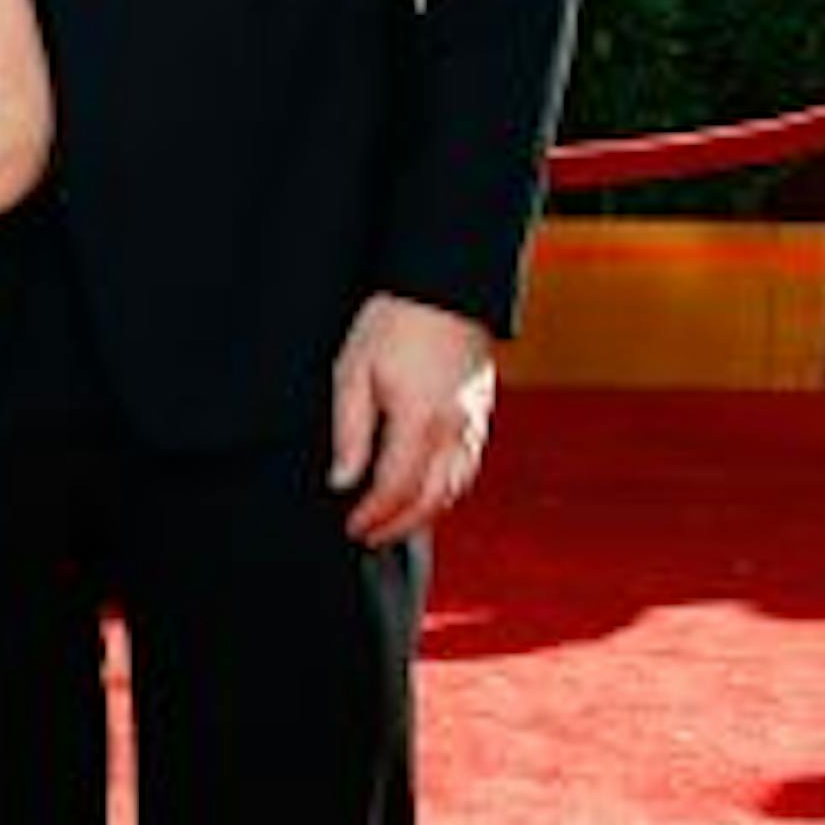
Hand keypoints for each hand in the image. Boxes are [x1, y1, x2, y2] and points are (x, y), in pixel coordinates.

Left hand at [330, 293, 495, 545]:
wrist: (444, 287)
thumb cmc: (394, 323)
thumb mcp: (353, 372)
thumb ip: (349, 433)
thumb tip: (342, 481)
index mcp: (419, 422)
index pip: (396, 490)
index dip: (373, 516)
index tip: (352, 527)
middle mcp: (453, 430)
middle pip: (429, 500)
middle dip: (398, 526)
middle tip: (369, 537)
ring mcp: (473, 423)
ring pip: (454, 488)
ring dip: (424, 514)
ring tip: (394, 523)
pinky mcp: (482, 413)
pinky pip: (467, 467)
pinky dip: (446, 490)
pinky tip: (427, 493)